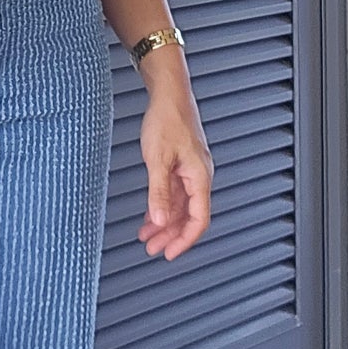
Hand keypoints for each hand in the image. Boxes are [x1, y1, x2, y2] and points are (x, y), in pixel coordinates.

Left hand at [137, 91, 213, 260]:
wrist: (169, 95)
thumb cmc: (168, 119)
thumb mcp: (158, 159)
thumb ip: (159, 191)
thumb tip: (159, 219)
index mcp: (200, 177)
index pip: (198, 220)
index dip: (184, 240)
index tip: (169, 253)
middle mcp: (199, 177)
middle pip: (189, 216)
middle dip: (171, 235)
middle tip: (153, 249)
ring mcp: (190, 172)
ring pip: (180, 206)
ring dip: (164, 222)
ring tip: (147, 236)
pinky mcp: (181, 165)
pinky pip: (174, 194)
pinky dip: (162, 206)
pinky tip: (150, 214)